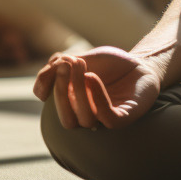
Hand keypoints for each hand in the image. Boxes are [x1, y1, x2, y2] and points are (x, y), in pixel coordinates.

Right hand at [34, 47, 161, 129]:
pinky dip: (96, 99)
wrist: (141, 63)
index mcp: (73, 106)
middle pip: (67, 119)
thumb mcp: (80, 60)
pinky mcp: (125, 117)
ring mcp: (106, 119)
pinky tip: (92, 78)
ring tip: (83, 67)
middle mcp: (87, 116)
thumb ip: (57, 70)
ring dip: (78, 92)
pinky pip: (107, 118)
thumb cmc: (110, 65)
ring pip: (85, 119)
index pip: (53, 107)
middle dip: (61, 91)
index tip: (57, 64)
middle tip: (65, 65)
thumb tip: (39, 87)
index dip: (49, 87)